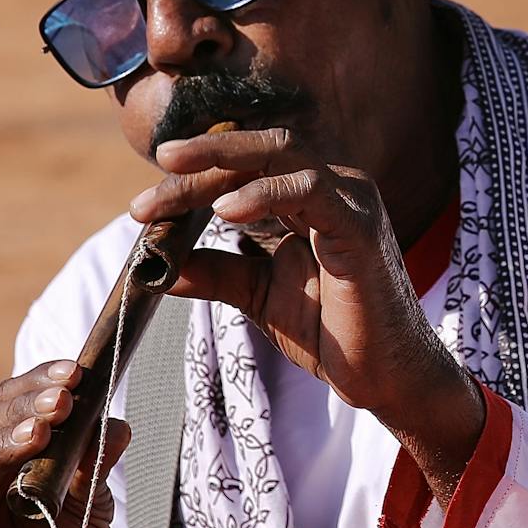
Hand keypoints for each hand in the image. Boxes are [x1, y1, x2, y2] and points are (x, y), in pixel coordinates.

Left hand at [131, 126, 484, 492]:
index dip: (192, 178)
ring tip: (170, 193)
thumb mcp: (257, 294)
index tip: (144, 205)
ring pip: (279, 156)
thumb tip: (157, 265)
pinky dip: (263, 194)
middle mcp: (331, 186)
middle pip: (257, 150)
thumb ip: (215, 271)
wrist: (383, 377)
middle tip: (151, 180)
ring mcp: (349, 199)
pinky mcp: (360, 224)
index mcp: (307, 198)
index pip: (244, 167)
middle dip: (200, 159)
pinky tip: (225, 211)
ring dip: (218, 168)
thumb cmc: (330, 332)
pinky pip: (308, 190)